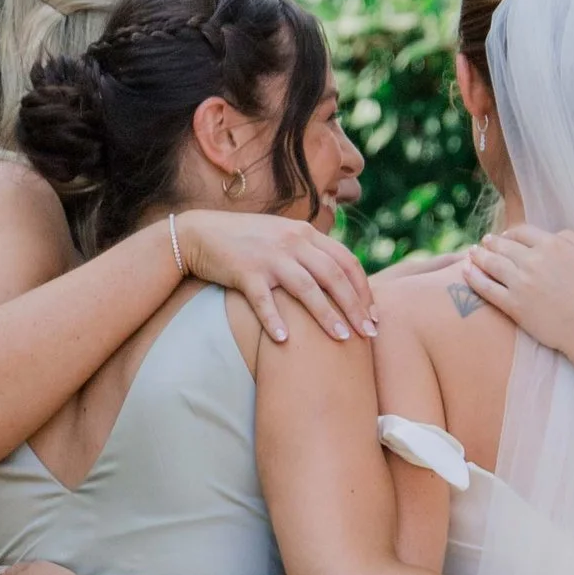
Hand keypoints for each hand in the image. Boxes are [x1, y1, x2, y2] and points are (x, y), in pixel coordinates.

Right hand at [175, 208, 377, 345]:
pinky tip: (285, 341)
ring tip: (342, 339)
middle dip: (355, 306)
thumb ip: (309, 252)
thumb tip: (339, 278)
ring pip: (306, 288)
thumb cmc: (246, 241)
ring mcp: (269, 257)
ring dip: (326, 315)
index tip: (373, 315)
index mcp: (305, 234)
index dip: (364, 289)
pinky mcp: (245, 272)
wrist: (200, 233)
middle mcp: (292, 242)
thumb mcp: (283, 237)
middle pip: (334, 276)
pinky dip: (274, 320)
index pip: (346, 261)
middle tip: (369, 334)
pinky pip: (264, 300)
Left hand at [458, 227, 573, 377]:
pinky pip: (486, 287)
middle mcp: (534, 260)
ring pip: (491, 263)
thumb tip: (553, 234)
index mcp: (553, 246)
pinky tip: (465, 271)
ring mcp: (521, 283)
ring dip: (478, 255)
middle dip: (491, 242)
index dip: (511, 233)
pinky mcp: (513, 305)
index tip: (506, 236)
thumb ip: (572, 239)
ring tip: (472, 253)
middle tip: (484, 243)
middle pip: (503, 245)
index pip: (522, 232)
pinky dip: (473, 277)